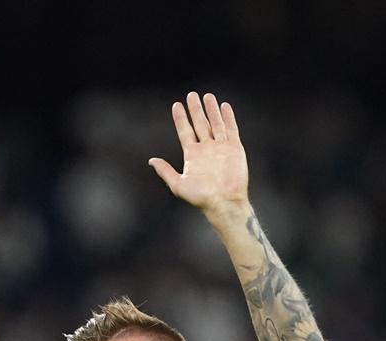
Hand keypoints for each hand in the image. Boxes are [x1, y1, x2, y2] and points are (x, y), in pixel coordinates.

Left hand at [149, 92, 248, 215]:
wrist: (224, 202)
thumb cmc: (201, 197)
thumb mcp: (178, 184)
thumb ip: (165, 171)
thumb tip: (151, 160)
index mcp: (192, 155)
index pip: (185, 131)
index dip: (180, 118)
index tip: (176, 105)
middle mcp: (206, 149)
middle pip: (200, 124)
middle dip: (195, 110)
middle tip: (191, 95)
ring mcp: (221, 147)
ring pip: (215, 123)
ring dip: (211, 110)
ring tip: (207, 96)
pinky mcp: (234, 148)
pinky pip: (231, 129)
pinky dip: (227, 117)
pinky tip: (224, 106)